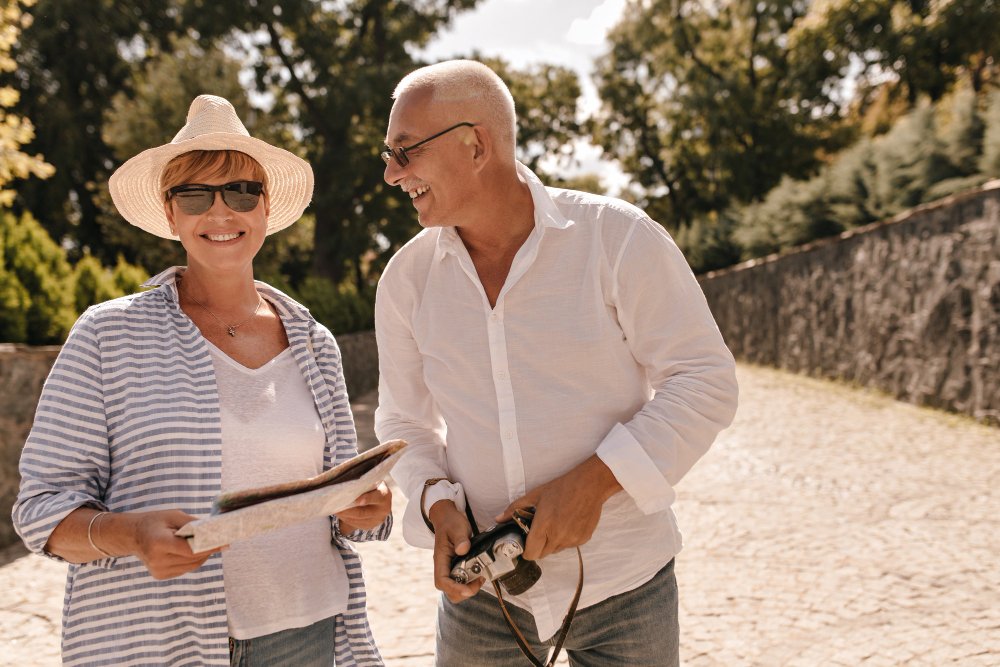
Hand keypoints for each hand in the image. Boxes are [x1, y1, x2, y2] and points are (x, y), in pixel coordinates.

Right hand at [129, 510, 222, 579]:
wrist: (132, 536)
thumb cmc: (154, 522)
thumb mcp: (173, 515)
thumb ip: (194, 523)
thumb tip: (215, 530)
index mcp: (159, 543)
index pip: (190, 550)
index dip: (209, 546)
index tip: (224, 542)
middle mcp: (157, 560)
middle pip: (193, 559)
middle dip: (209, 550)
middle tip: (222, 540)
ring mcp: (158, 571)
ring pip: (192, 566)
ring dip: (203, 555)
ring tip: (207, 543)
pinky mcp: (160, 576)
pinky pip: (185, 569)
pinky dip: (193, 560)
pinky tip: (193, 550)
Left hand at [338, 482, 391, 532]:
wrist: (380, 500)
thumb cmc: (372, 487)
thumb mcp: (372, 483)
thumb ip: (364, 484)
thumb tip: (347, 485)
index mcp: (384, 495)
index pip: (376, 497)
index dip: (366, 499)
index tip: (355, 499)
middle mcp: (383, 510)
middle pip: (362, 512)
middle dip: (347, 510)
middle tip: (335, 506)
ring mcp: (376, 520)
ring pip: (357, 520)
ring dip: (344, 515)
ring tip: (334, 509)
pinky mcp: (369, 526)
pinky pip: (355, 524)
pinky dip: (346, 519)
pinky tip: (339, 514)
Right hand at [429, 500, 482, 602]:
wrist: (447, 518)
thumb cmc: (450, 522)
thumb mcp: (457, 527)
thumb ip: (460, 538)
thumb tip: (463, 549)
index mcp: (440, 559)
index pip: (442, 581)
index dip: (454, 588)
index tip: (468, 589)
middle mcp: (443, 567)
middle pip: (448, 590)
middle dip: (463, 592)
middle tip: (478, 582)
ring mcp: (448, 568)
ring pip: (454, 589)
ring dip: (467, 589)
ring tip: (480, 579)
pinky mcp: (455, 568)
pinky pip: (460, 582)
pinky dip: (469, 583)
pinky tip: (479, 575)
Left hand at [496, 455, 621, 559]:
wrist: (589, 485)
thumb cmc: (561, 488)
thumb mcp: (535, 495)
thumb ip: (514, 509)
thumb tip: (498, 519)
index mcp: (544, 526)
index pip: (531, 553)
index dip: (526, 550)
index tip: (526, 543)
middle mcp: (558, 537)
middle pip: (543, 554)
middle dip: (538, 546)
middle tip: (540, 531)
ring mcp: (572, 540)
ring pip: (556, 550)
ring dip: (552, 542)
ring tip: (555, 524)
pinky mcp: (583, 539)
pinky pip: (569, 545)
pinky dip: (566, 538)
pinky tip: (567, 523)